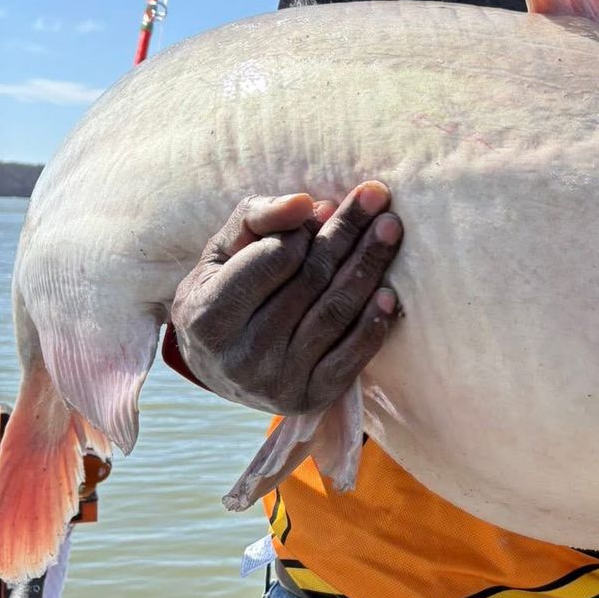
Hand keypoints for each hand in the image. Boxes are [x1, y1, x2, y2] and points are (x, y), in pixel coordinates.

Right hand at [170, 182, 402, 414]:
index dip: (302, 232)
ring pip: (334, 314)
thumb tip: (305, 204)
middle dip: (346, 235)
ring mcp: (277, 382)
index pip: (272, 261)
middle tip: (377, 198)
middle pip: (310, 282)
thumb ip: (257, 218)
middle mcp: (241, 356)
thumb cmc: (223, 292)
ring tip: (390, 229)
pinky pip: (351, 358)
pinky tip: (390, 294)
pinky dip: (373, 325)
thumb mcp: (223, 252)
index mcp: (208, 316)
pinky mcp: (310, 399)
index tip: (325, 206)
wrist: (219, 366)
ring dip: (368, 268)